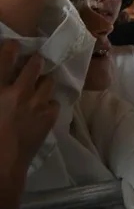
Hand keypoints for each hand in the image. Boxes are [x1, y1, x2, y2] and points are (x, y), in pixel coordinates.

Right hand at [0, 40, 57, 208]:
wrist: (0, 164)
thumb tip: (4, 87)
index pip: (4, 59)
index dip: (10, 48)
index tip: (13, 44)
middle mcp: (19, 93)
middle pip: (34, 66)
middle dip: (35, 61)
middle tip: (34, 61)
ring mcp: (37, 105)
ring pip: (48, 82)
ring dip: (43, 82)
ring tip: (40, 84)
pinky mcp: (49, 118)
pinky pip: (54, 102)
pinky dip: (49, 103)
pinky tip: (43, 107)